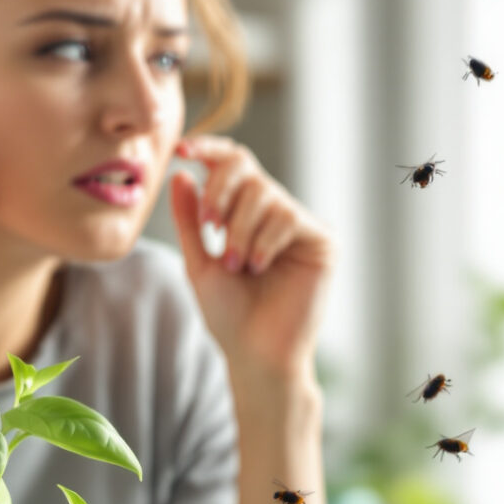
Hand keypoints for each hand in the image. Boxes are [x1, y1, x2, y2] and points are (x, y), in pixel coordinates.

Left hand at [168, 136, 332, 384]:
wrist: (255, 354)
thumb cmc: (229, 316)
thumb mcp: (198, 262)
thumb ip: (190, 219)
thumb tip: (181, 173)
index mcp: (246, 215)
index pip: (232, 166)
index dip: (209, 150)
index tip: (183, 149)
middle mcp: (275, 214)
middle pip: (247, 170)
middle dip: (221, 194)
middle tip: (212, 229)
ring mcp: (299, 226)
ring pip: (266, 193)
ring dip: (241, 228)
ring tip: (236, 264)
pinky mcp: (321, 241)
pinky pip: (288, 216)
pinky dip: (264, 240)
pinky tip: (258, 266)